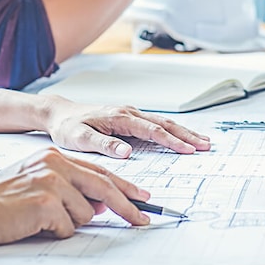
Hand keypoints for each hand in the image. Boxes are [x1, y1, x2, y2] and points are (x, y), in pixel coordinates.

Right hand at [0, 148, 151, 242]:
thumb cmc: (0, 200)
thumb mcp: (38, 182)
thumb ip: (69, 187)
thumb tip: (99, 204)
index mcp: (55, 155)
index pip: (99, 171)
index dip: (124, 186)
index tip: (142, 197)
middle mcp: (56, 163)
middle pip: (105, 186)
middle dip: (128, 206)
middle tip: (143, 219)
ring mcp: (51, 181)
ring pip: (85, 213)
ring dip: (69, 224)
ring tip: (41, 219)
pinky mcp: (46, 202)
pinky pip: (67, 227)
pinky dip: (55, 232)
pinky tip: (33, 225)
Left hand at [42, 96, 211, 157]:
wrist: (59, 114)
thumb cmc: (68, 127)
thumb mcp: (80, 139)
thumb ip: (105, 145)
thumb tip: (127, 152)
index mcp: (120, 117)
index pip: (152, 130)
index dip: (172, 141)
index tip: (188, 149)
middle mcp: (128, 112)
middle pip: (165, 124)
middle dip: (187, 135)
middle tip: (206, 145)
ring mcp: (130, 114)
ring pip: (163, 122)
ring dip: (183, 131)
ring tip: (202, 140)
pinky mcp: (129, 118)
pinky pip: (156, 123)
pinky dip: (172, 130)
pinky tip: (181, 135)